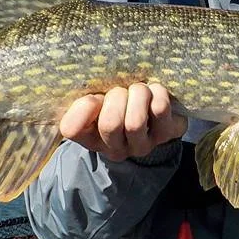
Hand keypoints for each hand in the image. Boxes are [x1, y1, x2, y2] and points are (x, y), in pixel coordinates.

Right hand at [60, 82, 187, 160]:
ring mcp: (143, 145)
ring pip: (135, 122)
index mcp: (91, 138)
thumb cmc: (121, 102)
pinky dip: (157, 92)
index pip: (71, 129)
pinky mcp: (167, 134)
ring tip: (139, 89)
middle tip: (122, 90)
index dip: (82, 107)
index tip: (94, 96)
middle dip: (116, 97)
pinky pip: (159, 109)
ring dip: (137, 94)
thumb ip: (87, 100)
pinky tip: (155, 90)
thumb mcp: (98, 99)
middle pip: (109, 124)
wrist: (157, 111)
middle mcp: (116, 149)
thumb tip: (89, 100)